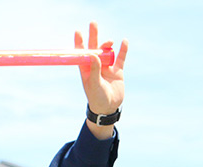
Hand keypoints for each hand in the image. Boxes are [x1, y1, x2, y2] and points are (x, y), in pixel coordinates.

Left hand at [75, 22, 126, 137]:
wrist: (109, 108)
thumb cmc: (97, 98)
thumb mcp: (94, 84)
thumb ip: (94, 70)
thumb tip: (93, 54)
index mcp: (86, 69)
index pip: (81, 53)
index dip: (79, 42)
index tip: (78, 31)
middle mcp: (96, 66)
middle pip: (94, 47)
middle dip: (93, 36)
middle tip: (93, 23)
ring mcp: (107, 67)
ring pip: (107, 52)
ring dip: (107, 45)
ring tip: (109, 42)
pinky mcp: (117, 71)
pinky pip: (120, 58)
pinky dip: (122, 50)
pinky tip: (124, 41)